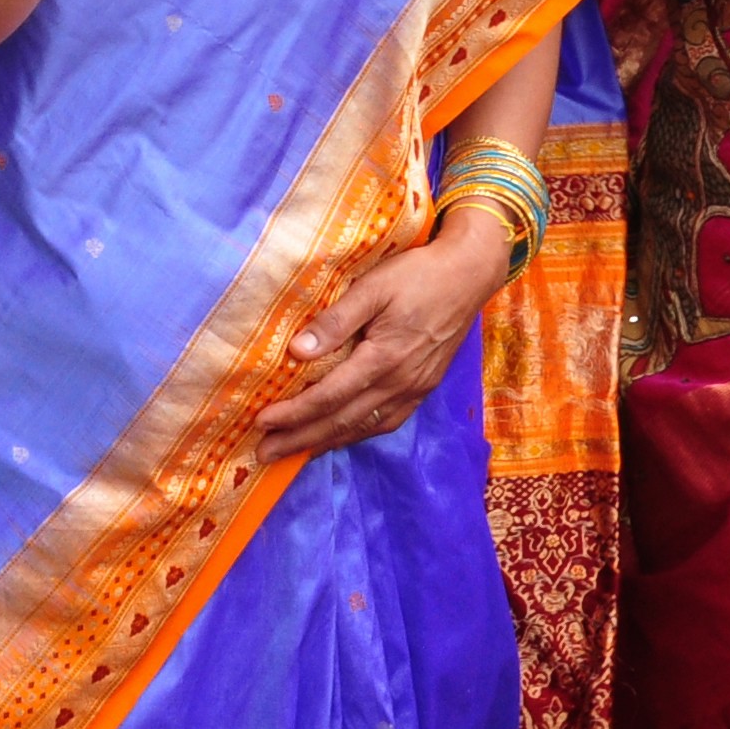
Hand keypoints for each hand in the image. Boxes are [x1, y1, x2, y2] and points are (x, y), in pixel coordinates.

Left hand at [260, 229, 495, 456]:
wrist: (468, 275)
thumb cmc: (417, 274)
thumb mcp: (373, 287)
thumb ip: (336, 320)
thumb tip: (297, 350)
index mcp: (384, 358)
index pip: (329, 396)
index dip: (294, 413)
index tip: (262, 421)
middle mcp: (399, 382)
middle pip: (341, 421)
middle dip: (300, 439)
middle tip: (264, 454)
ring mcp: (414, 389)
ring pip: (363, 427)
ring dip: (324, 442)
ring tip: (293, 453)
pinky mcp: (423, 388)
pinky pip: (385, 423)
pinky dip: (357, 434)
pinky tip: (339, 437)